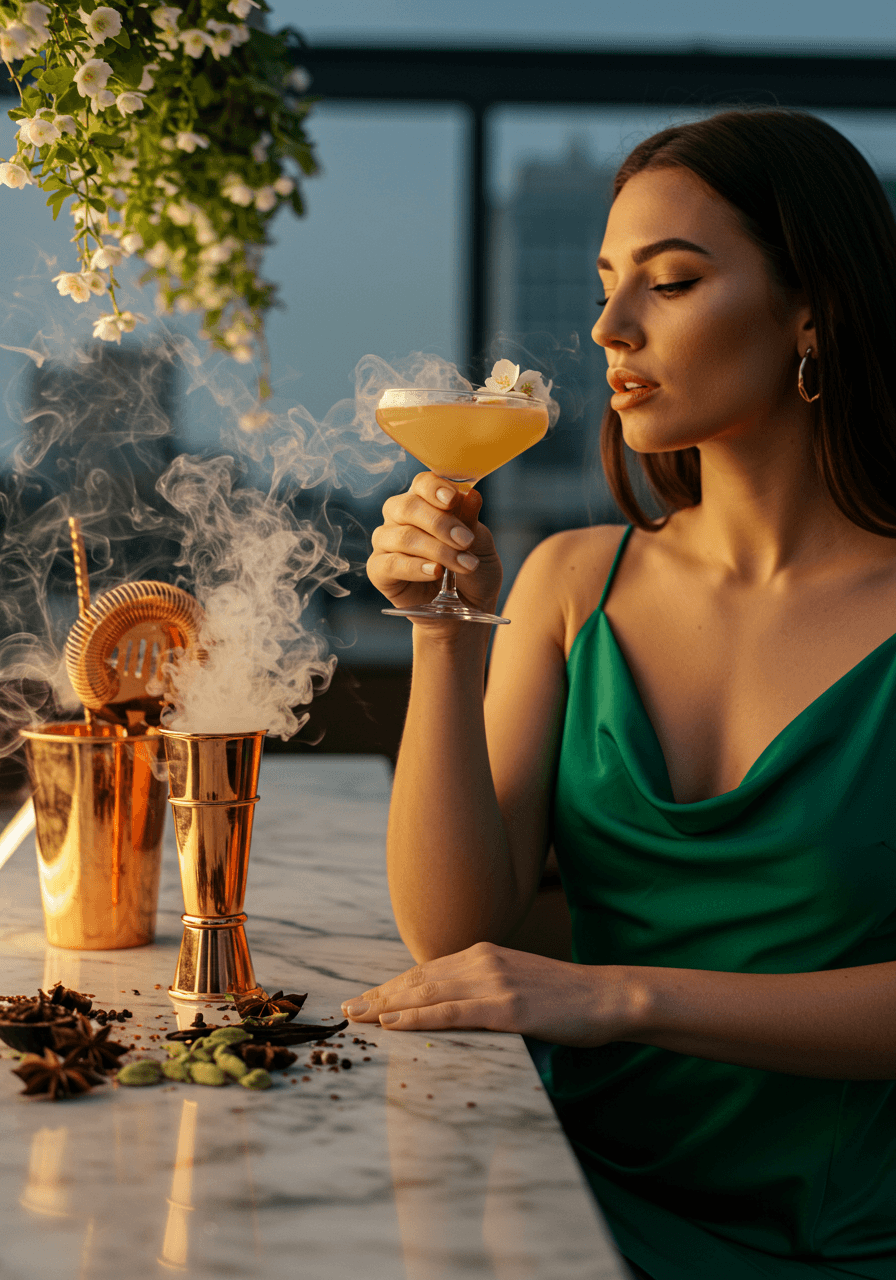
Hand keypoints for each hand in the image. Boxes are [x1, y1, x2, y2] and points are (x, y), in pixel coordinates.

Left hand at [340, 941, 635, 1047]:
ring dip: (387, 1006)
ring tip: (358, 1016)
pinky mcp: (506, 1007)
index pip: (427, 970)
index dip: (393, 985)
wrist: (606, 996)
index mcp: (484, 953)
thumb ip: (485, 989)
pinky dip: (417, 1018)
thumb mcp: (518, 983)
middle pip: (418, 979)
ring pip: (426, 994)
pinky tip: (393, 1024)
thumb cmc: (566, 997)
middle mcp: (482, 961)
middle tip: (348, 1007)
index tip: (367, 996)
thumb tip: (456, 1007)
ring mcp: (493, 982)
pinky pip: (451, 1014)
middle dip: (380, 994)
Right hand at [367, 472, 502, 616]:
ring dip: (437, 550)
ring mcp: (386, 542)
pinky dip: (415, 567)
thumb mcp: (481, 545)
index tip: (452, 499)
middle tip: (465, 542)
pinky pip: (391, 563)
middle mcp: (400, 517)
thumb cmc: (472, 572)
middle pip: (409, 506)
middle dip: (440, 523)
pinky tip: (434, 572)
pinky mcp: (378, 569)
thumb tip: (472, 495)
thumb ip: (472, 522)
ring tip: (463, 565)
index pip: (423, 484)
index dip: (435, 488)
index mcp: (425, 501)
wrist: (465, 609)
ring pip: (403, 536)